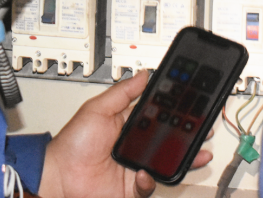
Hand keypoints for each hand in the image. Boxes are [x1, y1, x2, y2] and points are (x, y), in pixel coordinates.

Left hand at [38, 71, 212, 197]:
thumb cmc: (72, 144)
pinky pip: (150, 185)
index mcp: (128, 125)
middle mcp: (135, 146)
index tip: (191, 105)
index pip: (158, 116)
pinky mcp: (132, 188)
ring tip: (196, 153)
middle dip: (188, 135)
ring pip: (166, 163)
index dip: (176, 112)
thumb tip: (143, 75)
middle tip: (203, 130)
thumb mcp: (97, 109)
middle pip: (168, 140)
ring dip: (183, 159)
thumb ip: (122, 93)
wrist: (59, 176)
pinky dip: (150, 180)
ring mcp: (135, 167)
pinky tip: (143, 173)